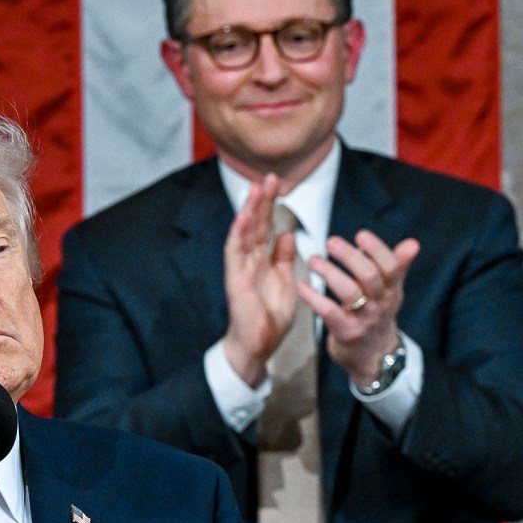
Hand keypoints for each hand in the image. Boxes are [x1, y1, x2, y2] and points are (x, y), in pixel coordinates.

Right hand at [220, 173, 302, 387]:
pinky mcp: (235, 280)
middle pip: (254, 224)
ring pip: (243, 233)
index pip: (266, 226)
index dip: (271, 205)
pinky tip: (242, 218)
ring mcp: (240, 268)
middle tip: (269, 176)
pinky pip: (234, 254)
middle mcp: (249, 260)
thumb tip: (287, 234)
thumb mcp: (285, 282)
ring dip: (249, 210)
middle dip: (261, 200)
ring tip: (255, 188)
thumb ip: (284, 258)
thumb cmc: (269, 318)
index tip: (279, 184)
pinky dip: (237, 235)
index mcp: (262, 260)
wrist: (258, 345)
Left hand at [297, 230, 419, 386]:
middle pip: (369, 276)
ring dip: (330, 273)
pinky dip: (314, 298)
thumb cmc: (377, 316)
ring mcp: (364, 320)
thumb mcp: (391, 292)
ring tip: (313, 260)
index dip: (377, 249)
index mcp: (391, 289)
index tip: (361, 235)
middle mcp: (381, 304)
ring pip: (349, 293)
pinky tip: (302, 286)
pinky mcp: (346, 333)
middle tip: (331, 241)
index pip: (391, 266)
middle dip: (350, 257)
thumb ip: (397, 266)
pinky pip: (329, 313)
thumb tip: (413, 243)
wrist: (373, 357)